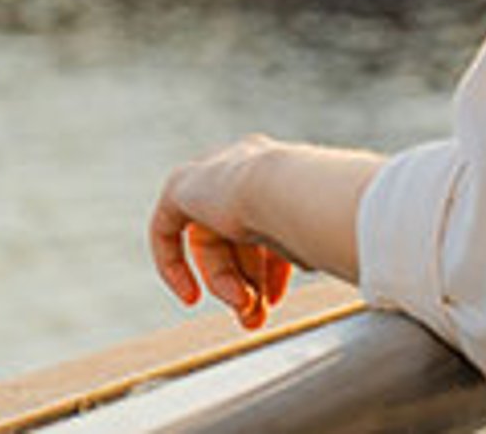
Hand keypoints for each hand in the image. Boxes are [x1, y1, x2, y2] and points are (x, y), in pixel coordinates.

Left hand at [147, 135, 300, 331]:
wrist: (290, 190)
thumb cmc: (316, 214)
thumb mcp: (316, 234)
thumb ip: (306, 246)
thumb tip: (318, 264)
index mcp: (280, 170)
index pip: (268, 225)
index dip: (270, 268)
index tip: (275, 298)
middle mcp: (244, 167)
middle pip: (236, 239)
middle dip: (246, 283)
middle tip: (254, 317)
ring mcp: (212, 173)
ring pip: (211, 244)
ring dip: (226, 284)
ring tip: (245, 311)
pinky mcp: (182, 186)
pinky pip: (166, 229)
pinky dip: (174, 265)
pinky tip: (190, 297)